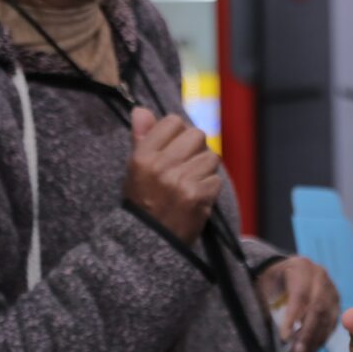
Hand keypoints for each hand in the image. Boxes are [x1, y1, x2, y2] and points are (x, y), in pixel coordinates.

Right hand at [124, 108, 221, 244]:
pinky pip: (216, 179)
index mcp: (143, 156)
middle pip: (198, 135)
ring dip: (205, 170)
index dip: (179, 134)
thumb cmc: (143, 202)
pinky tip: (197, 198)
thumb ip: (142, 138)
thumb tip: (142, 109)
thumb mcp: (135, 170)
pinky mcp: (198, 195)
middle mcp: (161, 165)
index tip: (175, 148)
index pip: (173, 122)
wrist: (149, 242)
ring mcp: (180, 180)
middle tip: (186, 166)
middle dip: (196, 149)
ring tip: (191, 183)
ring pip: (211, 157)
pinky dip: (210, 189)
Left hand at [257, 256, 339, 351]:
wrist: (285, 272)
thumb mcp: (264, 287)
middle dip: (307, 334)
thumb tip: (279, 336)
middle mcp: (320, 276)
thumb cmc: (272, 281)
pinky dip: (320, 339)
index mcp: (301, 267)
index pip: (300, 295)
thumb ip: (269, 306)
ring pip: (327, 318)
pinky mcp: (335, 303)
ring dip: (314, 341)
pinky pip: (331, 324)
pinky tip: (308, 351)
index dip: (293, 317)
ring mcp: (331, 289)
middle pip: (318, 308)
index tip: (284, 339)